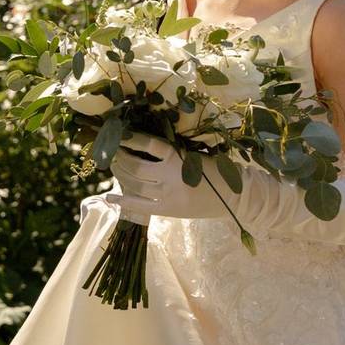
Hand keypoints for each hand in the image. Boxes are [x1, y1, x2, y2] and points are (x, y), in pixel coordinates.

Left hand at [107, 132, 242, 219]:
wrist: (234, 197)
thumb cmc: (217, 171)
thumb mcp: (195, 154)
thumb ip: (173, 153)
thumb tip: (143, 146)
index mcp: (179, 158)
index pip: (149, 144)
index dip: (132, 138)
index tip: (120, 133)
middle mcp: (171, 176)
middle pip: (136, 166)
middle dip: (122, 158)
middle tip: (114, 152)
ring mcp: (168, 195)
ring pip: (135, 184)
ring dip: (121, 174)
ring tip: (114, 166)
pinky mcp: (168, 210)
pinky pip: (140, 206)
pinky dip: (123, 201)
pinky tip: (109, 197)